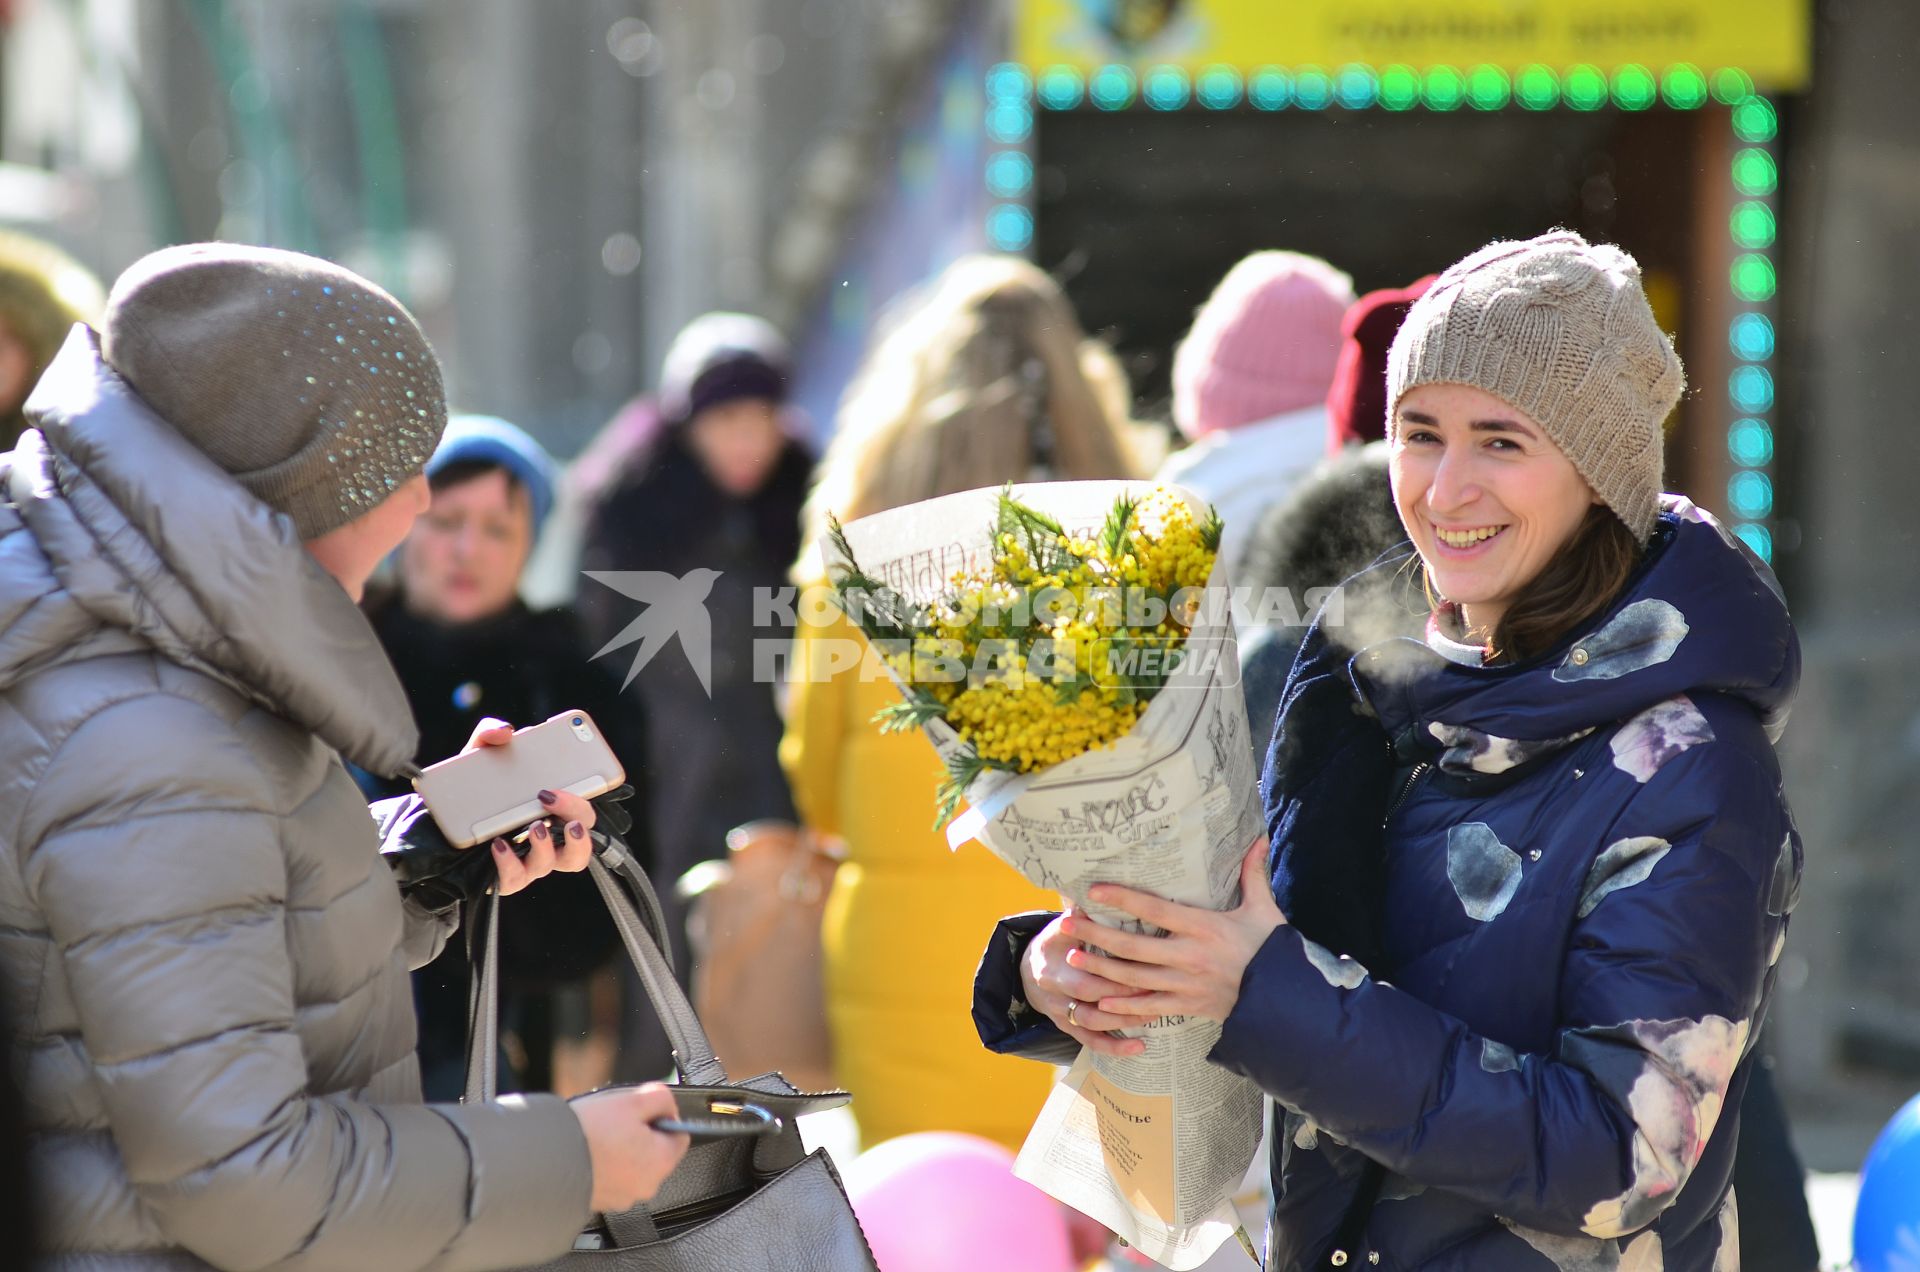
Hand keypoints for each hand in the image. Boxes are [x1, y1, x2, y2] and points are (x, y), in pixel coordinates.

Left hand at [462, 718, 598, 895]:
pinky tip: (498, 844)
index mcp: (552, 811)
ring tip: (534, 826)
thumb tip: (505, 731)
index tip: (591, 777)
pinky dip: (510, 862)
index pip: (586, 810)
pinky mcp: (505, 878)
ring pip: (558, 862)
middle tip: (553, 796)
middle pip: (582, 837)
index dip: (594, 798)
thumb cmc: (469, 794)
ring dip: (549, 844)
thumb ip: (489, 735)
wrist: (434, 827)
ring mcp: (530, 860)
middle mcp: (549, 838)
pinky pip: (516, 878)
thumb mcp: (477, 759)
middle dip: (575, 814)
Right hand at [572, 1082, 690, 1212]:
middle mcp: (646, 1185)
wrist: (547, 1160)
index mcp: (661, 1162)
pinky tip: (589, 1151)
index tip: (646, 1110)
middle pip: (654, 1151)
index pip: (679, 1136)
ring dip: (621, 1149)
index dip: (664, 1117)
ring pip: (631, 1165)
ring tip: (599, 1135)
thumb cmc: (590, 1133)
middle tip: (618, 1120)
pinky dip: (604, 1164)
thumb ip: (660, 1098)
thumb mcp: (632, 1100)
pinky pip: (611, 1177)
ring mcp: (622, 1196)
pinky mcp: (600, 1201)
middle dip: (640, 1133)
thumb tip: (667, 1104)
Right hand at [1018, 906, 1147, 1058]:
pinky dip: (1115, 1048)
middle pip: (1089, 998)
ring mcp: (1061, 1014)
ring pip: (1092, 1024)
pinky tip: (1139, 1047)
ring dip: (1124, 1020)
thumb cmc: (1056, 942)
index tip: (1141, 965)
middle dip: (1123, 996)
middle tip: (1155, 989)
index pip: (1082, 972)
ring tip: (1154, 1014)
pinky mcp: (1070, 1029)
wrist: (1032, 968)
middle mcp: (1054, 994)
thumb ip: (1079, 914)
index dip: (1111, 972)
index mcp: (1051, 965)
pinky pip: (1091, 1043)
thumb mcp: (1060, 926)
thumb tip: (1097, 894)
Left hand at [1063, 837, 1283, 1024]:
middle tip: (1066, 923)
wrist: (1287, 998)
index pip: (1155, 910)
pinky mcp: (1187, 1007)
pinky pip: (1149, 1007)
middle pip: (1132, 946)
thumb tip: (1258, 837)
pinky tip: (1098, 1000)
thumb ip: (1252, 874)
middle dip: (1096, 934)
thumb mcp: (1263, 909)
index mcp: (1204, 928)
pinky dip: (1122, 1006)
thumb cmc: (1272, 949)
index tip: (1094, 889)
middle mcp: (1189, 957)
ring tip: (1072, 955)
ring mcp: (1185, 985)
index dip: (1123, 898)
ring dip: (1100, 967)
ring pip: (1133, 978)